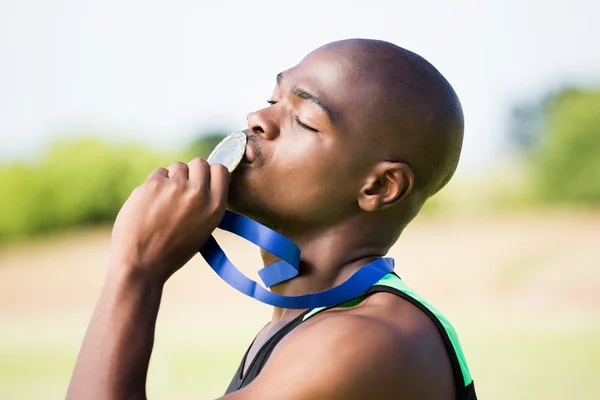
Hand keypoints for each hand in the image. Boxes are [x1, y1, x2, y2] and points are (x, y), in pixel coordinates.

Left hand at [108, 158, 229, 285]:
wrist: (141, 263)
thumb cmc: (171, 251)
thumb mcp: (203, 230)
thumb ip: (206, 203)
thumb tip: (202, 180)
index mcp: (215, 207)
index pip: (221, 170)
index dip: (210, 174)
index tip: (202, 181)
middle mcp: (198, 193)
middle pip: (199, 163)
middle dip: (191, 172)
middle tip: (181, 189)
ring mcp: (175, 187)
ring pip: (177, 167)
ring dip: (172, 178)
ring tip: (163, 202)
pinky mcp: (153, 185)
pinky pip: (158, 174)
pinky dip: (154, 185)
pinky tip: (150, 204)